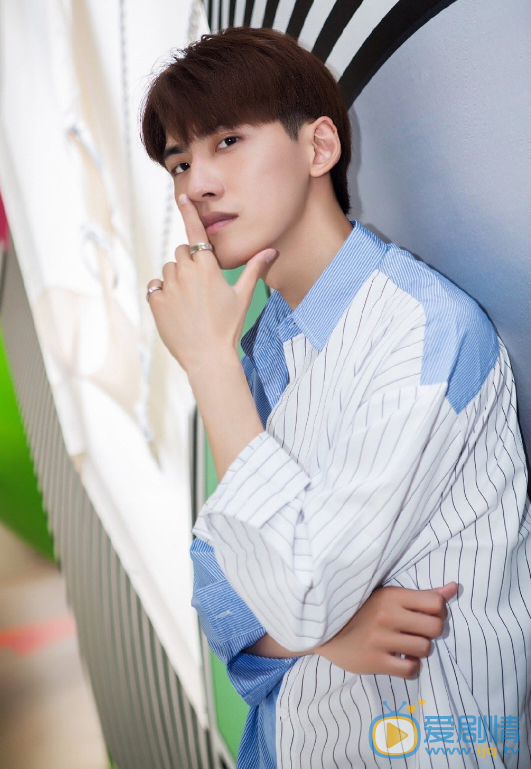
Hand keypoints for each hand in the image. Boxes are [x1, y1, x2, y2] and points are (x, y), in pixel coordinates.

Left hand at [146, 193, 277, 371]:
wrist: (208, 357)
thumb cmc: (228, 326)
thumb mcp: (243, 296)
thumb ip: (254, 269)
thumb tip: (271, 251)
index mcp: (207, 266)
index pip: (195, 232)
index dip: (188, 213)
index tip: (181, 198)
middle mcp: (185, 272)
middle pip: (181, 253)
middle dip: (189, 263)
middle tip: (201, 286)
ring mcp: (168, 286)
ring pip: (168, 269)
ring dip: (176, 278)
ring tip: (189, 301)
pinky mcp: (155, 301)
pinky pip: (155, 286)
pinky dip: (162, 292)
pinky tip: (175, 307)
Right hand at [313, 582, 457, 677]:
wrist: (321, 627)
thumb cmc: (359, 609)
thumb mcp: (387, 595)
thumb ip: (421, 595)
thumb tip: (454, 588)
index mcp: (391, 596)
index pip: (435, 602)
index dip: (439, 610)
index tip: (428, 613)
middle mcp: (387, 616)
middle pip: (435, 627)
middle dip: (431, 630)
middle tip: (418, 631)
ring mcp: (380, 640)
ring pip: (424, 648)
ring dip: (420, 649)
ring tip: (408, 645)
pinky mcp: (374, 662)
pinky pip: (410, 669)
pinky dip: (411, 666)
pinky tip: (401, 660)